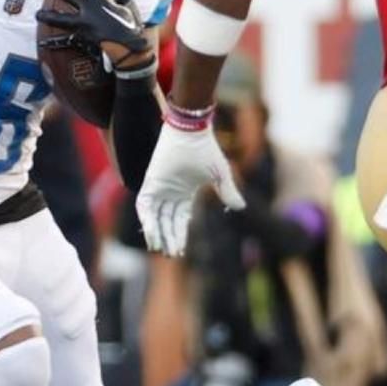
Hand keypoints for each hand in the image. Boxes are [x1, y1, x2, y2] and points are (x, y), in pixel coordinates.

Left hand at [36, 0, 150, 69]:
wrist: (129, 48)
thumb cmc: (132, 29)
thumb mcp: (132, 10)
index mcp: (102, 1)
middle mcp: (90, 11)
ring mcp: (84, 25)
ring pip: (62, 19)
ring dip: (49, 16)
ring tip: (37, 14)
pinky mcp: (82, 39)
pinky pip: (66, 41)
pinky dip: (54, 43)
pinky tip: (42, 43)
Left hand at [136, 121, 245, 255]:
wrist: (191, 130)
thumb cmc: (205, 149)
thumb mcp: (220, 174)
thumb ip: (228, 192)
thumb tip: (241, 207)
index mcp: (184, 193)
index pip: (180, 220)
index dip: (180, 235)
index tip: (182, 251)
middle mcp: (170, 193)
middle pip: (167, 222)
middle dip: (169, 238)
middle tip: (172, 255)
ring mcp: (159, 188)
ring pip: (155, 217)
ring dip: (157, 233)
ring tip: (161, 249)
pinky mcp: (151, 182)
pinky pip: (145, 206)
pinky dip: (147, 220)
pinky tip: (151, 233)